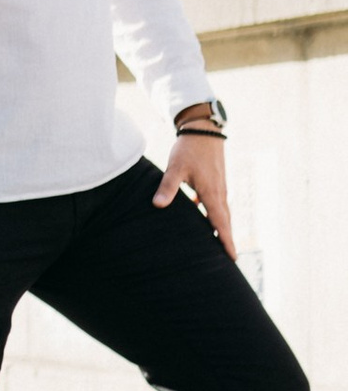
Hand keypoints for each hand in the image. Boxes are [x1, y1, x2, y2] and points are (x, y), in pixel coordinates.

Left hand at [158, 130, 235, 256]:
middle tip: (229, 259)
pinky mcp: (216, 182)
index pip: (220, 223)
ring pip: (222, 213)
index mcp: (211, 193)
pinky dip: (213, 215)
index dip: (226, 240)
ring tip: (218, 244)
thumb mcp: (175, 168)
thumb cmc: (189, 149)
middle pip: (225, 221)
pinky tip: (200, 217)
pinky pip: (216, 204)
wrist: (204, 130)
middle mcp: (219, 192)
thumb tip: (158, 205)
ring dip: (221, 228)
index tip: (233, 257)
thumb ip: (167, 187)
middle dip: (227, 240)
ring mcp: (219, 187)